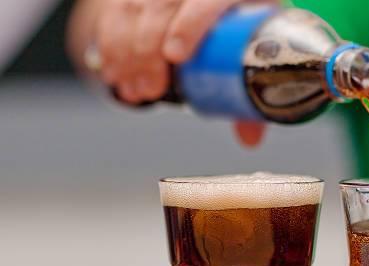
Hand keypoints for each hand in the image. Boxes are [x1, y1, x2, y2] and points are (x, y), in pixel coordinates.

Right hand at [93, 0, 265, 145]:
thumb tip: (249, 139)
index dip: (189, 26)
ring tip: (133, 91)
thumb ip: (247, 91)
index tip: (175, 56)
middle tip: (151, 90)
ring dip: (126, 52)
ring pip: (134, 8)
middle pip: (164, 6)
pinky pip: (114, 12)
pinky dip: (109, 44)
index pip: (207, 1)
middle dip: (150, 50)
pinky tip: (113, 73)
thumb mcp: (247, 54)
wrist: (212, 4)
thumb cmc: (239, 31)